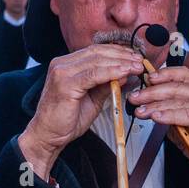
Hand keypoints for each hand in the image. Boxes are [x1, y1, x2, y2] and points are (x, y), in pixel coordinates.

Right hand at [18, 44, 144, 180]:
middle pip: (97, 52)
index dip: (118, 52)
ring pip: (97, 60)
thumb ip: (106, 85)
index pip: (96, 51)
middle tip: (140, 61)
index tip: (135, 57)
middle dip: (122, 55)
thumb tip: (126, 73)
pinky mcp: (64, 84)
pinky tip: (124, 73)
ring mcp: (61, 72)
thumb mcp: (92, 99)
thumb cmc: (67, 120)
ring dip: (120, 62)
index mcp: (67, 64)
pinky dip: (111, 72)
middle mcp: (62, 64)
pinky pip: (93, 74)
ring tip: (137, 66)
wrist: (48, 136)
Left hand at [128, 66, 188, 187]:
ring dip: (156, 104)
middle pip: (176, 87)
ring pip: (179, 100)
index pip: (183, 75)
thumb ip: (174, 119)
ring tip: (140, 110)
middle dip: (152, 91)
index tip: (145, 78)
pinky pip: (187, 116)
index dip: (163, 74)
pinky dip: (169, 115)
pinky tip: (156, 117)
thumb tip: (152, 111)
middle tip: (134, 97)